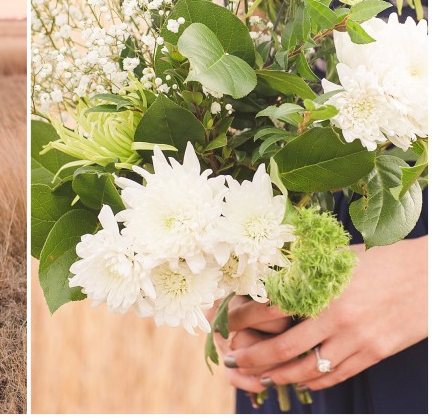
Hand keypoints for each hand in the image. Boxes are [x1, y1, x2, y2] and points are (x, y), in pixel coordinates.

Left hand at [225, 237, 427, 391]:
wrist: (428, 275)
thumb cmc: (380, 259)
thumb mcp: (337, 256)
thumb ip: (304, 266)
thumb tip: (266, 268)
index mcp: (322, 289)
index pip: (268, 310)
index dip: (241, 318)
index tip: (225, 319)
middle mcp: (336, 318)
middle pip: (282, 348)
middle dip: (251, 357)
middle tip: (231, 357)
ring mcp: (356, 340)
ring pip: (307, 369)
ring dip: (278, 376)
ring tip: (259, 375)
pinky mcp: (374, 354)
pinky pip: (336, 375)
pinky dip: (312, 381)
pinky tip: (297, 381)